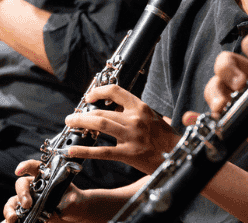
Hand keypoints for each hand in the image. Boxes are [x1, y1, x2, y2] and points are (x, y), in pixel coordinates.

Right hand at [6, 160, 96, 222]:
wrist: (74, 212)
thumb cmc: (73, 201)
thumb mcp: (72, 199)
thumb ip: (63, 203)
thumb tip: (52, 211)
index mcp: (46, 177)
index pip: (34, 167)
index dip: (25, 166)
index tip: (18, 171)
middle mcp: (34, 187)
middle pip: (21, 185)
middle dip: (21, 193)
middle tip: (27, 204)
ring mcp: (29, 200)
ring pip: (13, 202)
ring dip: (10, 209)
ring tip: (13, 217)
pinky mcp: (26, 213)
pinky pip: (14, 215)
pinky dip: (11, 219)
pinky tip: (13, 222)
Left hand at [58, 85, 179, 174]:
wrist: (176, 155)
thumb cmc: (164, 137)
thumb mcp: (152, 117)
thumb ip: (134, 111)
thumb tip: (115, 106)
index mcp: (141, 107)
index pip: (115, 91)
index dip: (98, 91)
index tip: (89, 97)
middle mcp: (135, 119)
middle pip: (102, 110)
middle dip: (82, 112)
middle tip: (72, 116)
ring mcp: (131, 136)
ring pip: (99, 124)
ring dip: (81, 123)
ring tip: (71, 124)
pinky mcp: (128, 154)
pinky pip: (102, 151)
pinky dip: (85, 151)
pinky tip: (73, 150)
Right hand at [197, 32, 247, 163]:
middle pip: (226, 63)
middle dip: (228, 71)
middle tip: (239, 85)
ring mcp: (241, 99)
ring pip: (216, 88)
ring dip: (214, 95)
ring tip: (220, 108)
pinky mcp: (235, 121)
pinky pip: (212, 118)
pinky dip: (198, 118)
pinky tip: (189, 119)